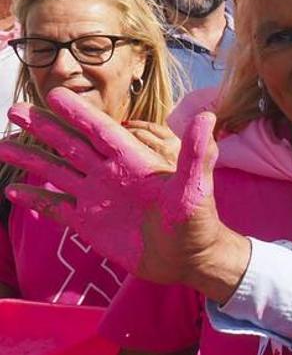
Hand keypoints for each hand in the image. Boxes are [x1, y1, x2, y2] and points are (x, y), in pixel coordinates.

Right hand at [0, 88, 247, 296]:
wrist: (190, 259)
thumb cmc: (198, 222)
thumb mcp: (196, 186)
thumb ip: (196, 153)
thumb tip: (208, 115)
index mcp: (132, 162)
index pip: (100, 130)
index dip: (79, 113)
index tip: (54, 95)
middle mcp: (111, 174)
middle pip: (71, 144)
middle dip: (44, 128)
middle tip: (15, 110)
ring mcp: (98, 197)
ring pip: (57, 171)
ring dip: (31, 159)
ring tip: (2, 144)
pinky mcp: (90, 223)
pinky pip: (56, 207)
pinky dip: (35, 199)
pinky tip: (13, 191)